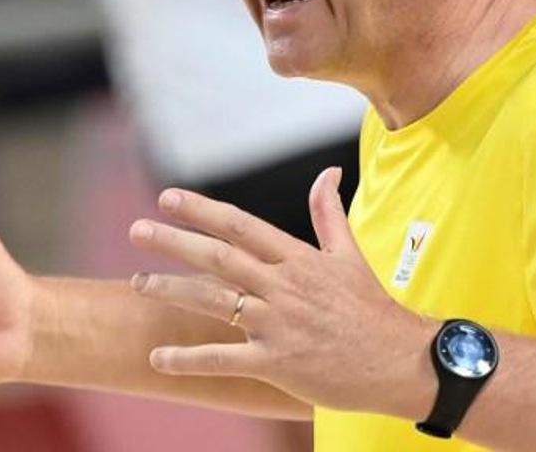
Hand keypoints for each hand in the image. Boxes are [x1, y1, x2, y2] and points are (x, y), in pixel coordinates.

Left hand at [127, 168, 437, 417]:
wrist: (399, 361)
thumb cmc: (372, 309)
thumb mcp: (349, 254)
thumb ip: (329, 213)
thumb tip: (328, 171)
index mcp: (297, 258)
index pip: (240, 225)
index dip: (202, 210)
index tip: (168, 198)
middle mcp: (283, 287)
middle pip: (219, 257)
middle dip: (173, 242)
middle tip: (136, 230)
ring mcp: (277, 325)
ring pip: (213, 301)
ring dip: (171, 290)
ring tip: (137, 283)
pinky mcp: (276, 363)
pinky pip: (222, 359)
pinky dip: (187, 359)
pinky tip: (158, 359)